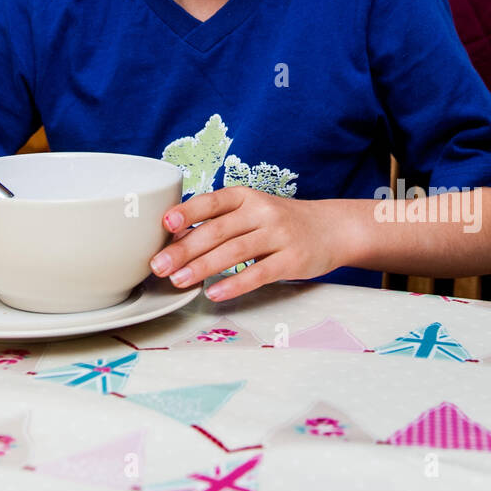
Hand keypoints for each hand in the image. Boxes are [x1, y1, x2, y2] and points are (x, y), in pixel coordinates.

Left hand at [148, 186, 343, 302]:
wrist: (331, 228)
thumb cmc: (279, 222)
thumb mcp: (251, 212)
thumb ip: (219, 223)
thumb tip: (175, 239)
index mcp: (246, 197)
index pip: (212, 201)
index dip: (188, 211)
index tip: (165, 223)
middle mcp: (261, 212)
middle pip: (218, 230)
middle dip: (184, 249)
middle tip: (159, 266)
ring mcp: (278, 235)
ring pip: (234, 252)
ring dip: (202, 268)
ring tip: (179, 281)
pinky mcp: (292, 260)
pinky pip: (259, 273)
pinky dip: (234, 284)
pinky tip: (213, 293)